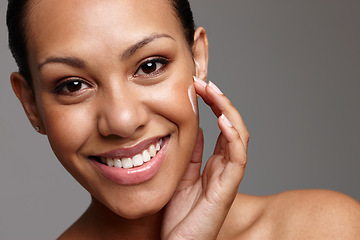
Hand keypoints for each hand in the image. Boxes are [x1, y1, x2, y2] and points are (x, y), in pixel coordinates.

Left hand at [161, 77, 248, 239]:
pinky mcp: (227, 189)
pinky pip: (237, 158)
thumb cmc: (179, 215)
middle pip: (231, 125)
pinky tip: (223, 119)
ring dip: (227, 111)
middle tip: (204, 81)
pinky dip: (233, 136)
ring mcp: (228, 176)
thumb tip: (197, 128)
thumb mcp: (182, 176)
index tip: (198, 84)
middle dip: (220, 100)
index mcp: (213, 162)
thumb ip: (193, 154)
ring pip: (238, 136)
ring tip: (214, 91)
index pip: (220, 125)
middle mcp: (224, 166)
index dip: (213, 103)